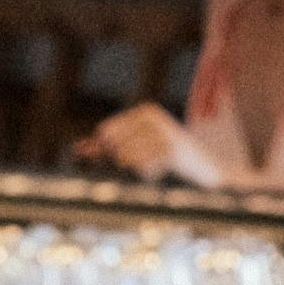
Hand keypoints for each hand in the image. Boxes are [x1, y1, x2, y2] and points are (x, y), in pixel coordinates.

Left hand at [73, 102, 221, 184]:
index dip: (103, 149)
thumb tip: (76, 148)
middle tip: (145, 162)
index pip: (106, 132)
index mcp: (144, 111)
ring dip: (138, 167)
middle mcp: (153, 117)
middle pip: (114, 145)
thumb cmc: (167, 158)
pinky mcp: (172, 149)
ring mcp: (163, 131)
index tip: (122, 158)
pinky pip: (143, 167)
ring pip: (127, 158)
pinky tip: (165, 168)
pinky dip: (150, 173)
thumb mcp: (136, 148)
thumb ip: (107, 147)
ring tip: (157, 163)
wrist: (207, 167)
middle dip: (121, 159)